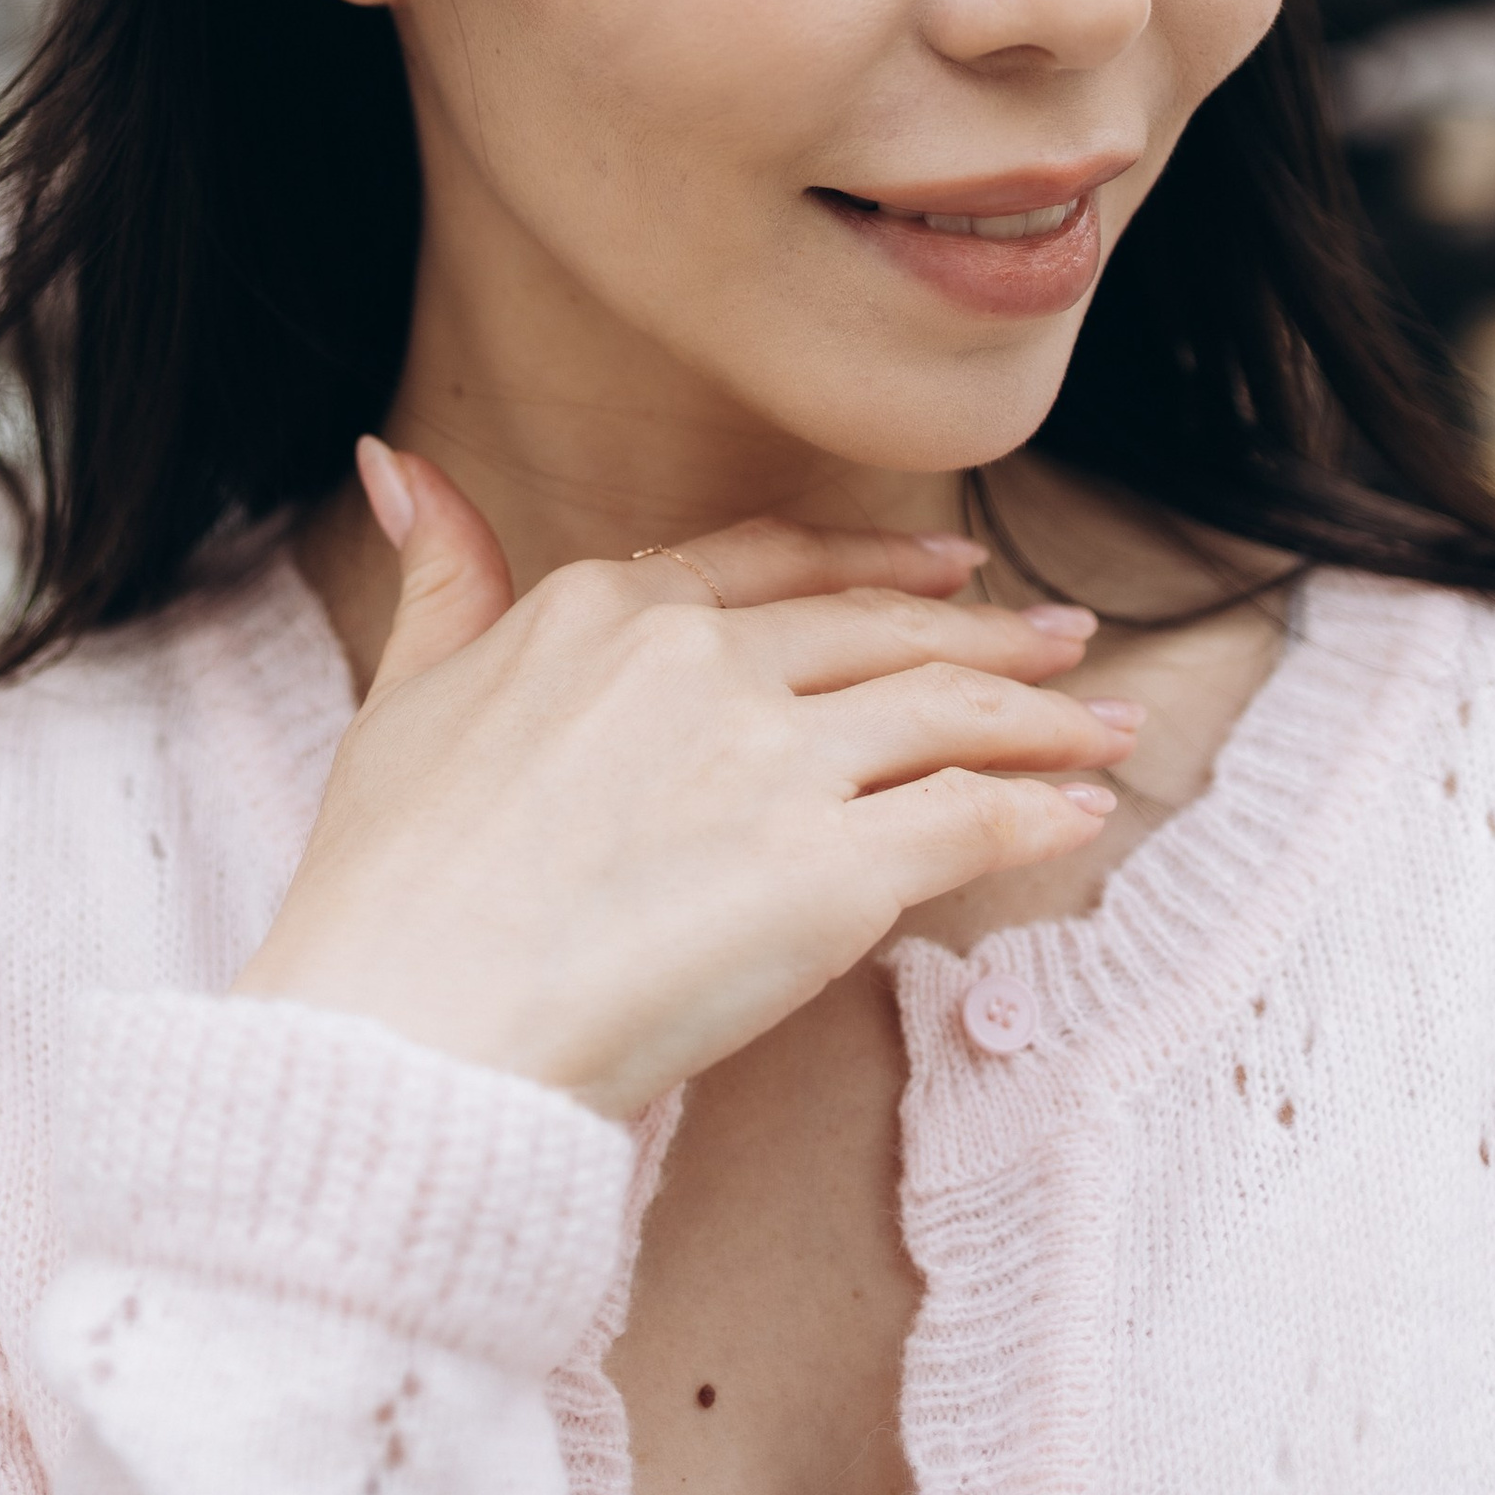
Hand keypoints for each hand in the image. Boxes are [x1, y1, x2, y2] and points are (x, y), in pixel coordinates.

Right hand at [232, 441, 1137, 1119]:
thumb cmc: (386, 889)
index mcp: (605, 609)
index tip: (943, 569)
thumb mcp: (403, 696)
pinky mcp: (828, 872)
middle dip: (988, 635)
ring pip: (944, 713)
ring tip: (1108, 723)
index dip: (869, 564)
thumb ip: (441, 575)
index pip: (770, 563)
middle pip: (879, 631)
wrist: (405, 1032)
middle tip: (1065, 638)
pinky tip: (1077, 816)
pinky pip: (965, 823)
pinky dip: (1034, 814)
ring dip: (1043, 717)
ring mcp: (770, 760)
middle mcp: (700, 660)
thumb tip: (400, 463)